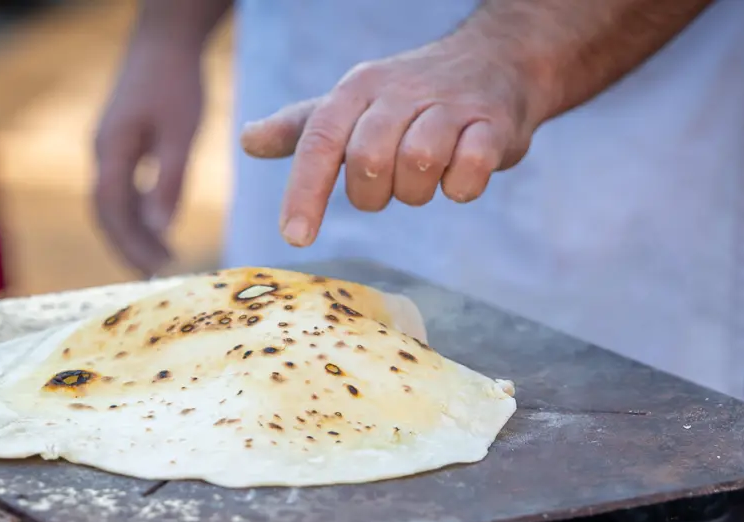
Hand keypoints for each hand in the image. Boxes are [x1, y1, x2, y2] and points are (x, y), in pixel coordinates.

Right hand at [92, 35, 205, 275]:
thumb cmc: (177, 82)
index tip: (154, 270)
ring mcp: (107, 147)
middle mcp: (101, 150)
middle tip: (156, 276)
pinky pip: (121, 189)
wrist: (165, 39)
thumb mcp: (180, 134)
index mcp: (111, 149)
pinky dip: (137, 213)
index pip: (112, 210)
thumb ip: (169, 181)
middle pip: (106, 212)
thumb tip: (160, 228)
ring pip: (113, 202)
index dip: (129, 243)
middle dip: (129, 246)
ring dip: (133, 232)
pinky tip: (159, 227)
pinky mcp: (119, 144)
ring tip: (162, 259)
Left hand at [238, 20, 546, 247]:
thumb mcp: (353, 105)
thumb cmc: (412, 96)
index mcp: (356, 90)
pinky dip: (462, 186)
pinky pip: (469, 169)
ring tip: (427, 176)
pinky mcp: (492, 124)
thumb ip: (303, 129)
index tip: (295, 238)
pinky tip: (461, 175)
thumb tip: (248, 141)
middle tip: (389, 186)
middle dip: (374, 193)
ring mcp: (449, 106)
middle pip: (368, 161)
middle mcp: (398, 92)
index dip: (304, 193)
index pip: (319, 142)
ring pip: (418, 165)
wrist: (495, 61)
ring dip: (418, 191)